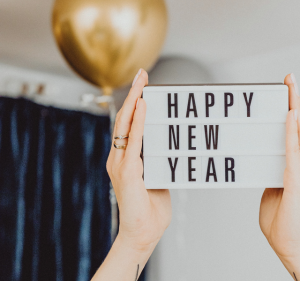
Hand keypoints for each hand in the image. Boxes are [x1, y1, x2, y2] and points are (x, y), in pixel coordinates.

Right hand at [107, 69, 171, 251]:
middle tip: (142, 73)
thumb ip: (159, 160)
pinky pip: (132, 140)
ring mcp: (120, 163)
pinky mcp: (126, 171)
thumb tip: (171, 146)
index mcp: (125, 157)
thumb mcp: (158, 177)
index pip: (128, 124)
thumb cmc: (151, 209)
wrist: (142, 235)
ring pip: (125, 124)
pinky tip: (141, 106)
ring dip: (134, 100)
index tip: (143, 84)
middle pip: (124, 118)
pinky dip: (137, 122)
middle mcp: (118, 157)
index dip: (134, 102)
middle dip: (133, 93)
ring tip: (142, 82)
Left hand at [259, 74, 299, 280]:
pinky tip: (290, 115)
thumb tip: (261, 155)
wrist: (288, 244)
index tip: (288, 87)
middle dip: (296, 99)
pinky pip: (293, 150)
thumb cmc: (280, 218)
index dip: (295, 107)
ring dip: (296, 107)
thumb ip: (271, 168)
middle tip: (290, 78)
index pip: (299, 129)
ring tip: (291, 87)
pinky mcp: (297, 180)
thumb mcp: (273, 185)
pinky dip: (292, 131)